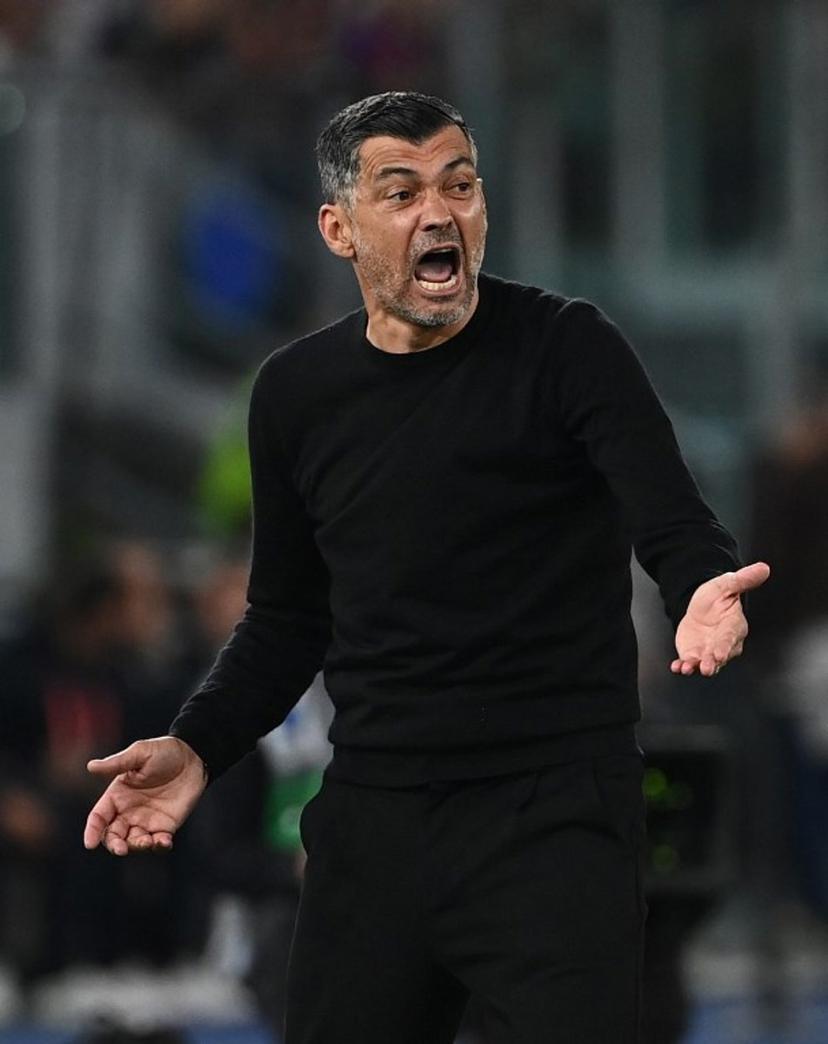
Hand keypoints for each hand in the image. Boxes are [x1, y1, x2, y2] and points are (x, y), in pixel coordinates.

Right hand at [84, 736, 206, 855]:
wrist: (194, 757)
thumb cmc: (164, 751)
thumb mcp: (140, 753)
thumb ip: (118, 763)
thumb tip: (91, 766)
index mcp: (117, 795)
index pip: (99, 817)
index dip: (92, 831)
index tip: (90, 844)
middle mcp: (128, 811)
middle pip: (113, 835)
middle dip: (114, 845)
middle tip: (121, 849)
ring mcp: (147, 820)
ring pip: (134, 843)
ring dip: (137, 847)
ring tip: (146, 842)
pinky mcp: (166, 826)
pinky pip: (159, 843)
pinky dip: (159, 847)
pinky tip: (163, 842)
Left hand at [671, 561, 769, 676]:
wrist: (699, 607)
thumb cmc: (717, 597)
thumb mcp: (726, 584)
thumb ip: (743, 579)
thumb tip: (763, 568)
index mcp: (734, 626)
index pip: (730, 637)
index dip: (725, 646)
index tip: (720, 654)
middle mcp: (723, 643)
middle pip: (719, 656)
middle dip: (712, 663)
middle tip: (706, 668)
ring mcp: (708, 651)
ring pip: (705, 663)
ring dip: (696, 667)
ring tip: (687, 669)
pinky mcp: (694, 654)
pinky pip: (689, 663)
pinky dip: (682, 666)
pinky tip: (676, 667)